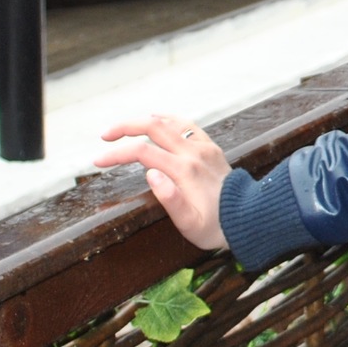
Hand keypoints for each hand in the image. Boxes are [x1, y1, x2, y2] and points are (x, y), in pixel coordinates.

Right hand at [95, 114, 230, 250]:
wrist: (249, 219)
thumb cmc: (216, 228)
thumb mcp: (190, 224)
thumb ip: (170, 199)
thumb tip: (150, 174)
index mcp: (184, 171)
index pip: (141, 152)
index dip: (116, 154)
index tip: (98, 161)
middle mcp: (193, 153)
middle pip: (152, 127)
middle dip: (124, 127)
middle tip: (104, 136)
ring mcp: (203, 147)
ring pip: (168, 121)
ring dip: (143, 121)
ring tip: (123, 128)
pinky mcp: (210, 148)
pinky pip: (186, 125)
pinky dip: (167, 119)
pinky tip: (156, 120)